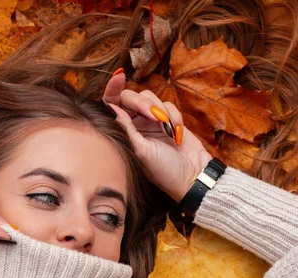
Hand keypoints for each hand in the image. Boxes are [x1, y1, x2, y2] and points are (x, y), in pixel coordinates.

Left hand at [103, 72, 212, 201]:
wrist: (191, 175)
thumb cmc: (163, 170)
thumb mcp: (141, 150)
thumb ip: (126, 128)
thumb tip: (110, 107)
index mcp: (122, 134)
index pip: (111, 106)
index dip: (113, 89)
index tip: (119, 76)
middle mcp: (133, 126)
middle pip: (131, 98)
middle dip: (143, 104)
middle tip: (155, 117)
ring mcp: (150, 122)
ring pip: (150, 98)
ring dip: (160, 110)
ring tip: (167, 130)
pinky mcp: (167, 119)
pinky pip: (167, 104)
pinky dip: (173, 116)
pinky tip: (176, 134)